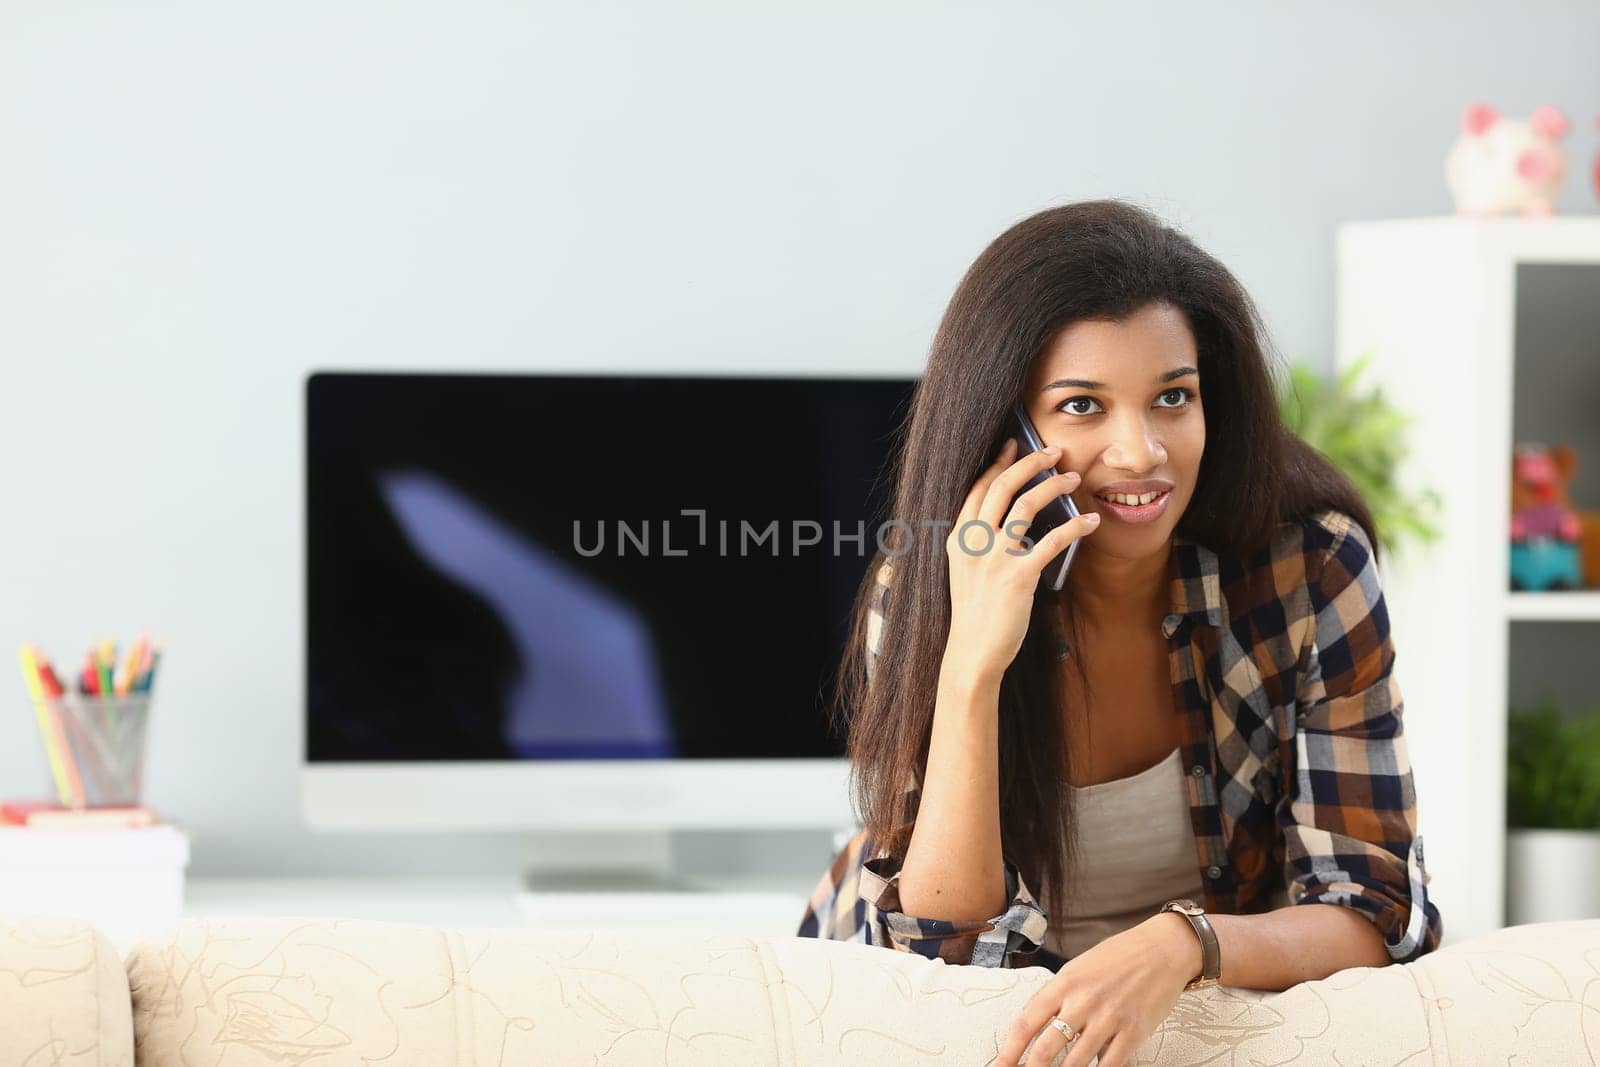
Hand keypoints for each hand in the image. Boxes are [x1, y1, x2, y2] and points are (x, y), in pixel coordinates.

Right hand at [944, 437, 1100, 683]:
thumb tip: (1013, 520)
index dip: (998, 462)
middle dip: (1030, 461)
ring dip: (1055, 485)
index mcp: (959, 538)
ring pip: (1027, 504)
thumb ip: (979, 544)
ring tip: (1074, 478)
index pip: (978, 487)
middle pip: (1002, 485)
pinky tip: (1090, 522)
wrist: (973, 652)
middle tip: (1054, 451)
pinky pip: (1052, 541)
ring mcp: (995, 557)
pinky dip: (1075, 527)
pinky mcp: (1018, 576)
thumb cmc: (974, 614)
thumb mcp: (966, 571)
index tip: (1014, 445)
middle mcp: (974, 541)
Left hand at [998, 910, 1200, 1065]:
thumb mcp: (1078, 968)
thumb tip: (1030, 1023)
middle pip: (1046, 1048)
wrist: (1162, 949)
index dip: (1009, 1050)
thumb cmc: (1117, 957)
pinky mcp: (1133, 1032)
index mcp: (1064, 983)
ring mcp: (1109, 1018)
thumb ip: (1055, 995)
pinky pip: (1109, 1065)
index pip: (1027, 1022)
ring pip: (1075, 1063)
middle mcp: (1083, 1002)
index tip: (999, 1066)